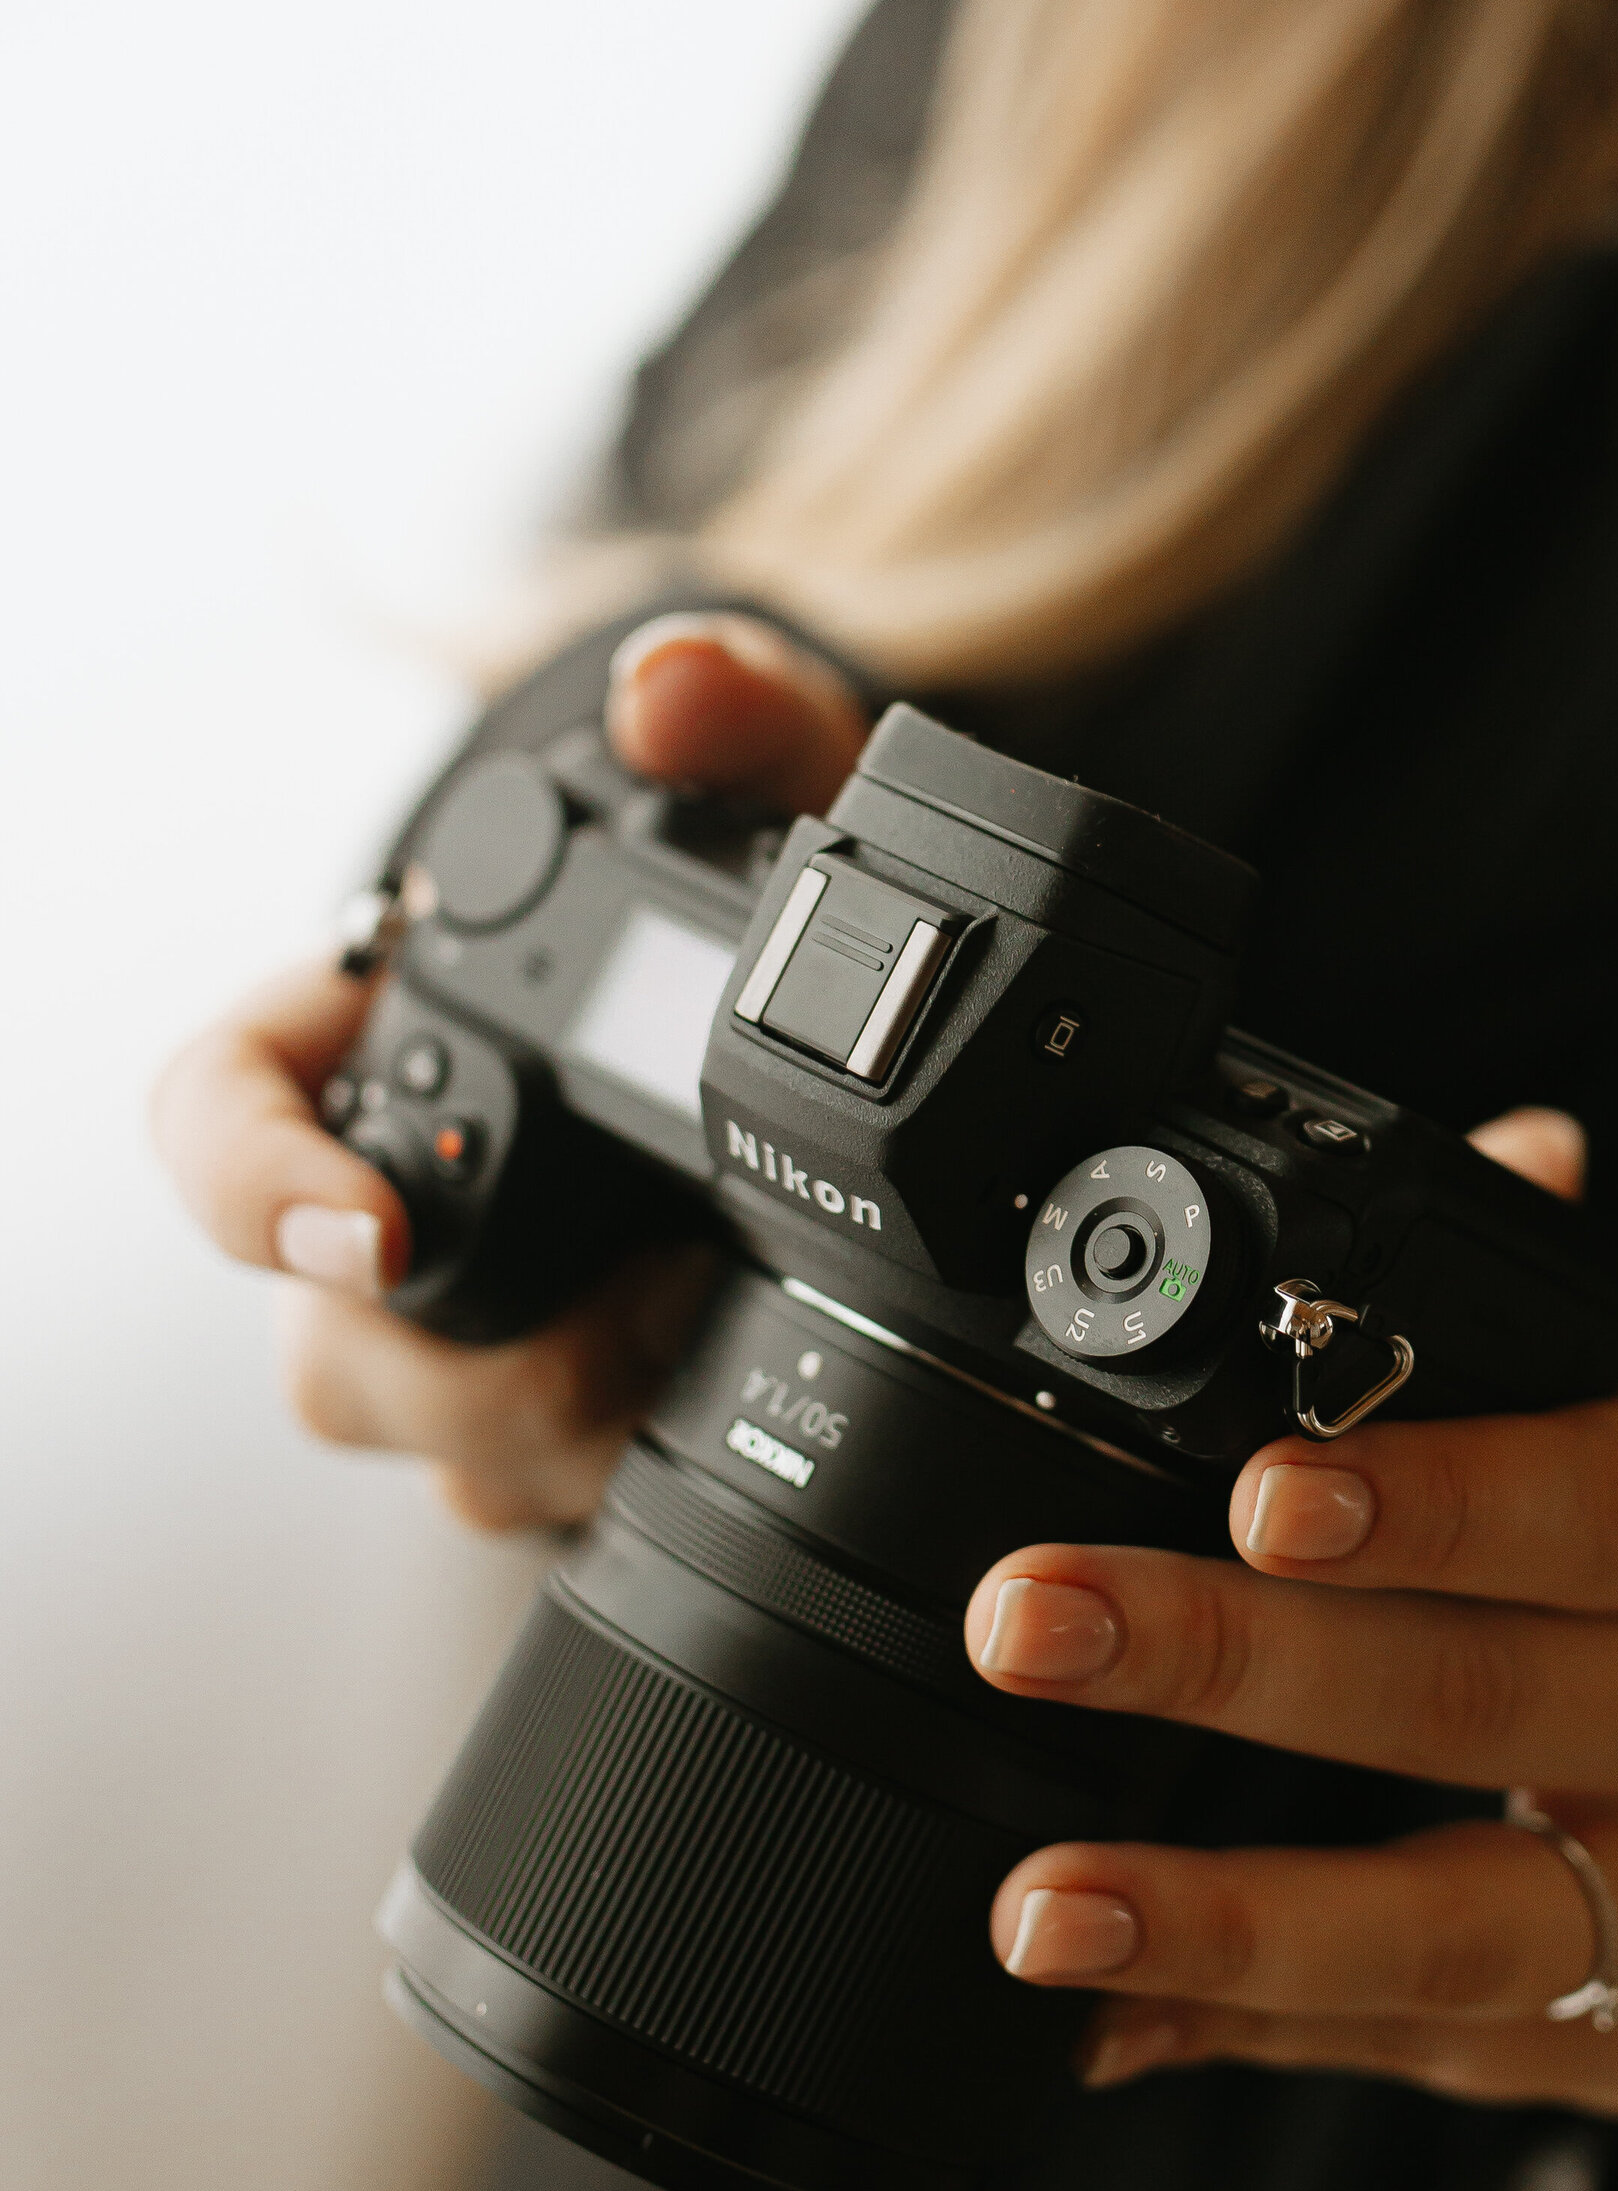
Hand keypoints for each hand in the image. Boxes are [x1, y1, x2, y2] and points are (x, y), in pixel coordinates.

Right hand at [150, 613, 868, 1528]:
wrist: (832, 1015)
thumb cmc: (733, 885)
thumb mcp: (764, 778)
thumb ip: (728, 710)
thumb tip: (665, 694)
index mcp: (363, 1042)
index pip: (213, 1121)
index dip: (260, 1185)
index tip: (369, 1231)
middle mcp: (379, 1202)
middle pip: (331, 1351)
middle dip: (483, 1366)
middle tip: (661, 1296)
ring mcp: (460, 1334)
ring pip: (443, 1452)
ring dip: (578, 1426)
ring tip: (720, 1328)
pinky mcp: (556, 1424)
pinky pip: (544, 1497)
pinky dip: (635, 1463)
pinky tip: (733, 1405)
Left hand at [972, 1114, 1617, 2124]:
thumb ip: (1578, 1328)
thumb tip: (1518, 1148)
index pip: (1595, 1508)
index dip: (1428, 1504)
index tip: (1257, 1494)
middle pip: (1473, 1703)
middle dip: (1230, 1665)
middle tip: (1031, 1621)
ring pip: (1446, 1927)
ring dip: (1219, 1921)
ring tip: (1034, 1904)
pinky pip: (1414, 2048)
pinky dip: (1243, 2033)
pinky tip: (1092, 2022)